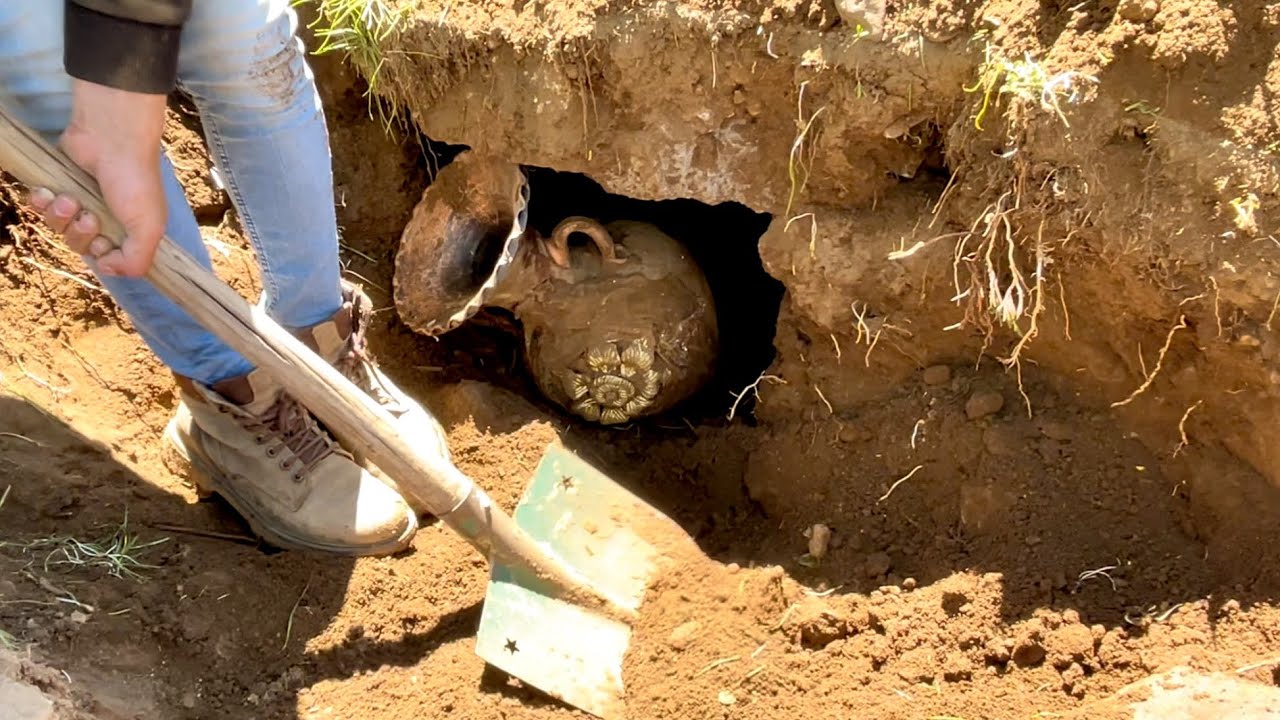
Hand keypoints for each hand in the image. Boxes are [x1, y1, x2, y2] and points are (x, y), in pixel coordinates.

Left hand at [27, 80, 167, 276]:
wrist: (111, 137)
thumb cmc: (134, 182)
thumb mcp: (149, 228)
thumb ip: (136, 261)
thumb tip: (108, 269)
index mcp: (129, 230)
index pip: (108, 259)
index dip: (102, 257)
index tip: (106, 244)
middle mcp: (104, 218)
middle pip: (80, 245)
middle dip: (80, 234)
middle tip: (89, 216)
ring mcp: (80, 201)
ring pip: (58, 228)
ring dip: (60, 217)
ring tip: (68, 199)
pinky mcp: (57, 185)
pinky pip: (39, 208)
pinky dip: (40, 204)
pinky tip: (48, 193)